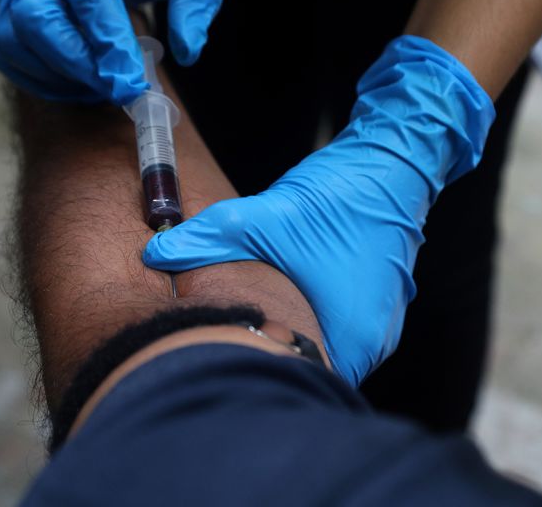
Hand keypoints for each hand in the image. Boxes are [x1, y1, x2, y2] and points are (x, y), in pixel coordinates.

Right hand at [0, 0, 222, 105]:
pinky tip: (81, 80)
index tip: (133, 87)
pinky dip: (41, 76)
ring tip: (104, 85)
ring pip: (14, 41)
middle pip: (35, 20)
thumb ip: (194, 2)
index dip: (110, 48)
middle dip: (77, 65)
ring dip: (57, 76)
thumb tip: (188, 51)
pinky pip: (10, 49)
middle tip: (119, 90)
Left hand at [143, 37, 495, 385]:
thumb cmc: (335, 197)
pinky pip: (340, 328)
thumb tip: (154, 255)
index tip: (225, 357)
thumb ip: (204, 241)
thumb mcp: (258, 219)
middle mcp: (373, 338)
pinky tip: (283, 303)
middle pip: (313, 367)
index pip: (299, 377)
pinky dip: (311, 320)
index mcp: (351, 332)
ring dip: (293, 336)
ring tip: (251, 325)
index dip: (259, 368)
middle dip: (272, 354)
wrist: (386, 165)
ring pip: (328, 347)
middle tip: (227, 344)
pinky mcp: (379, 305)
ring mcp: (382, 324)